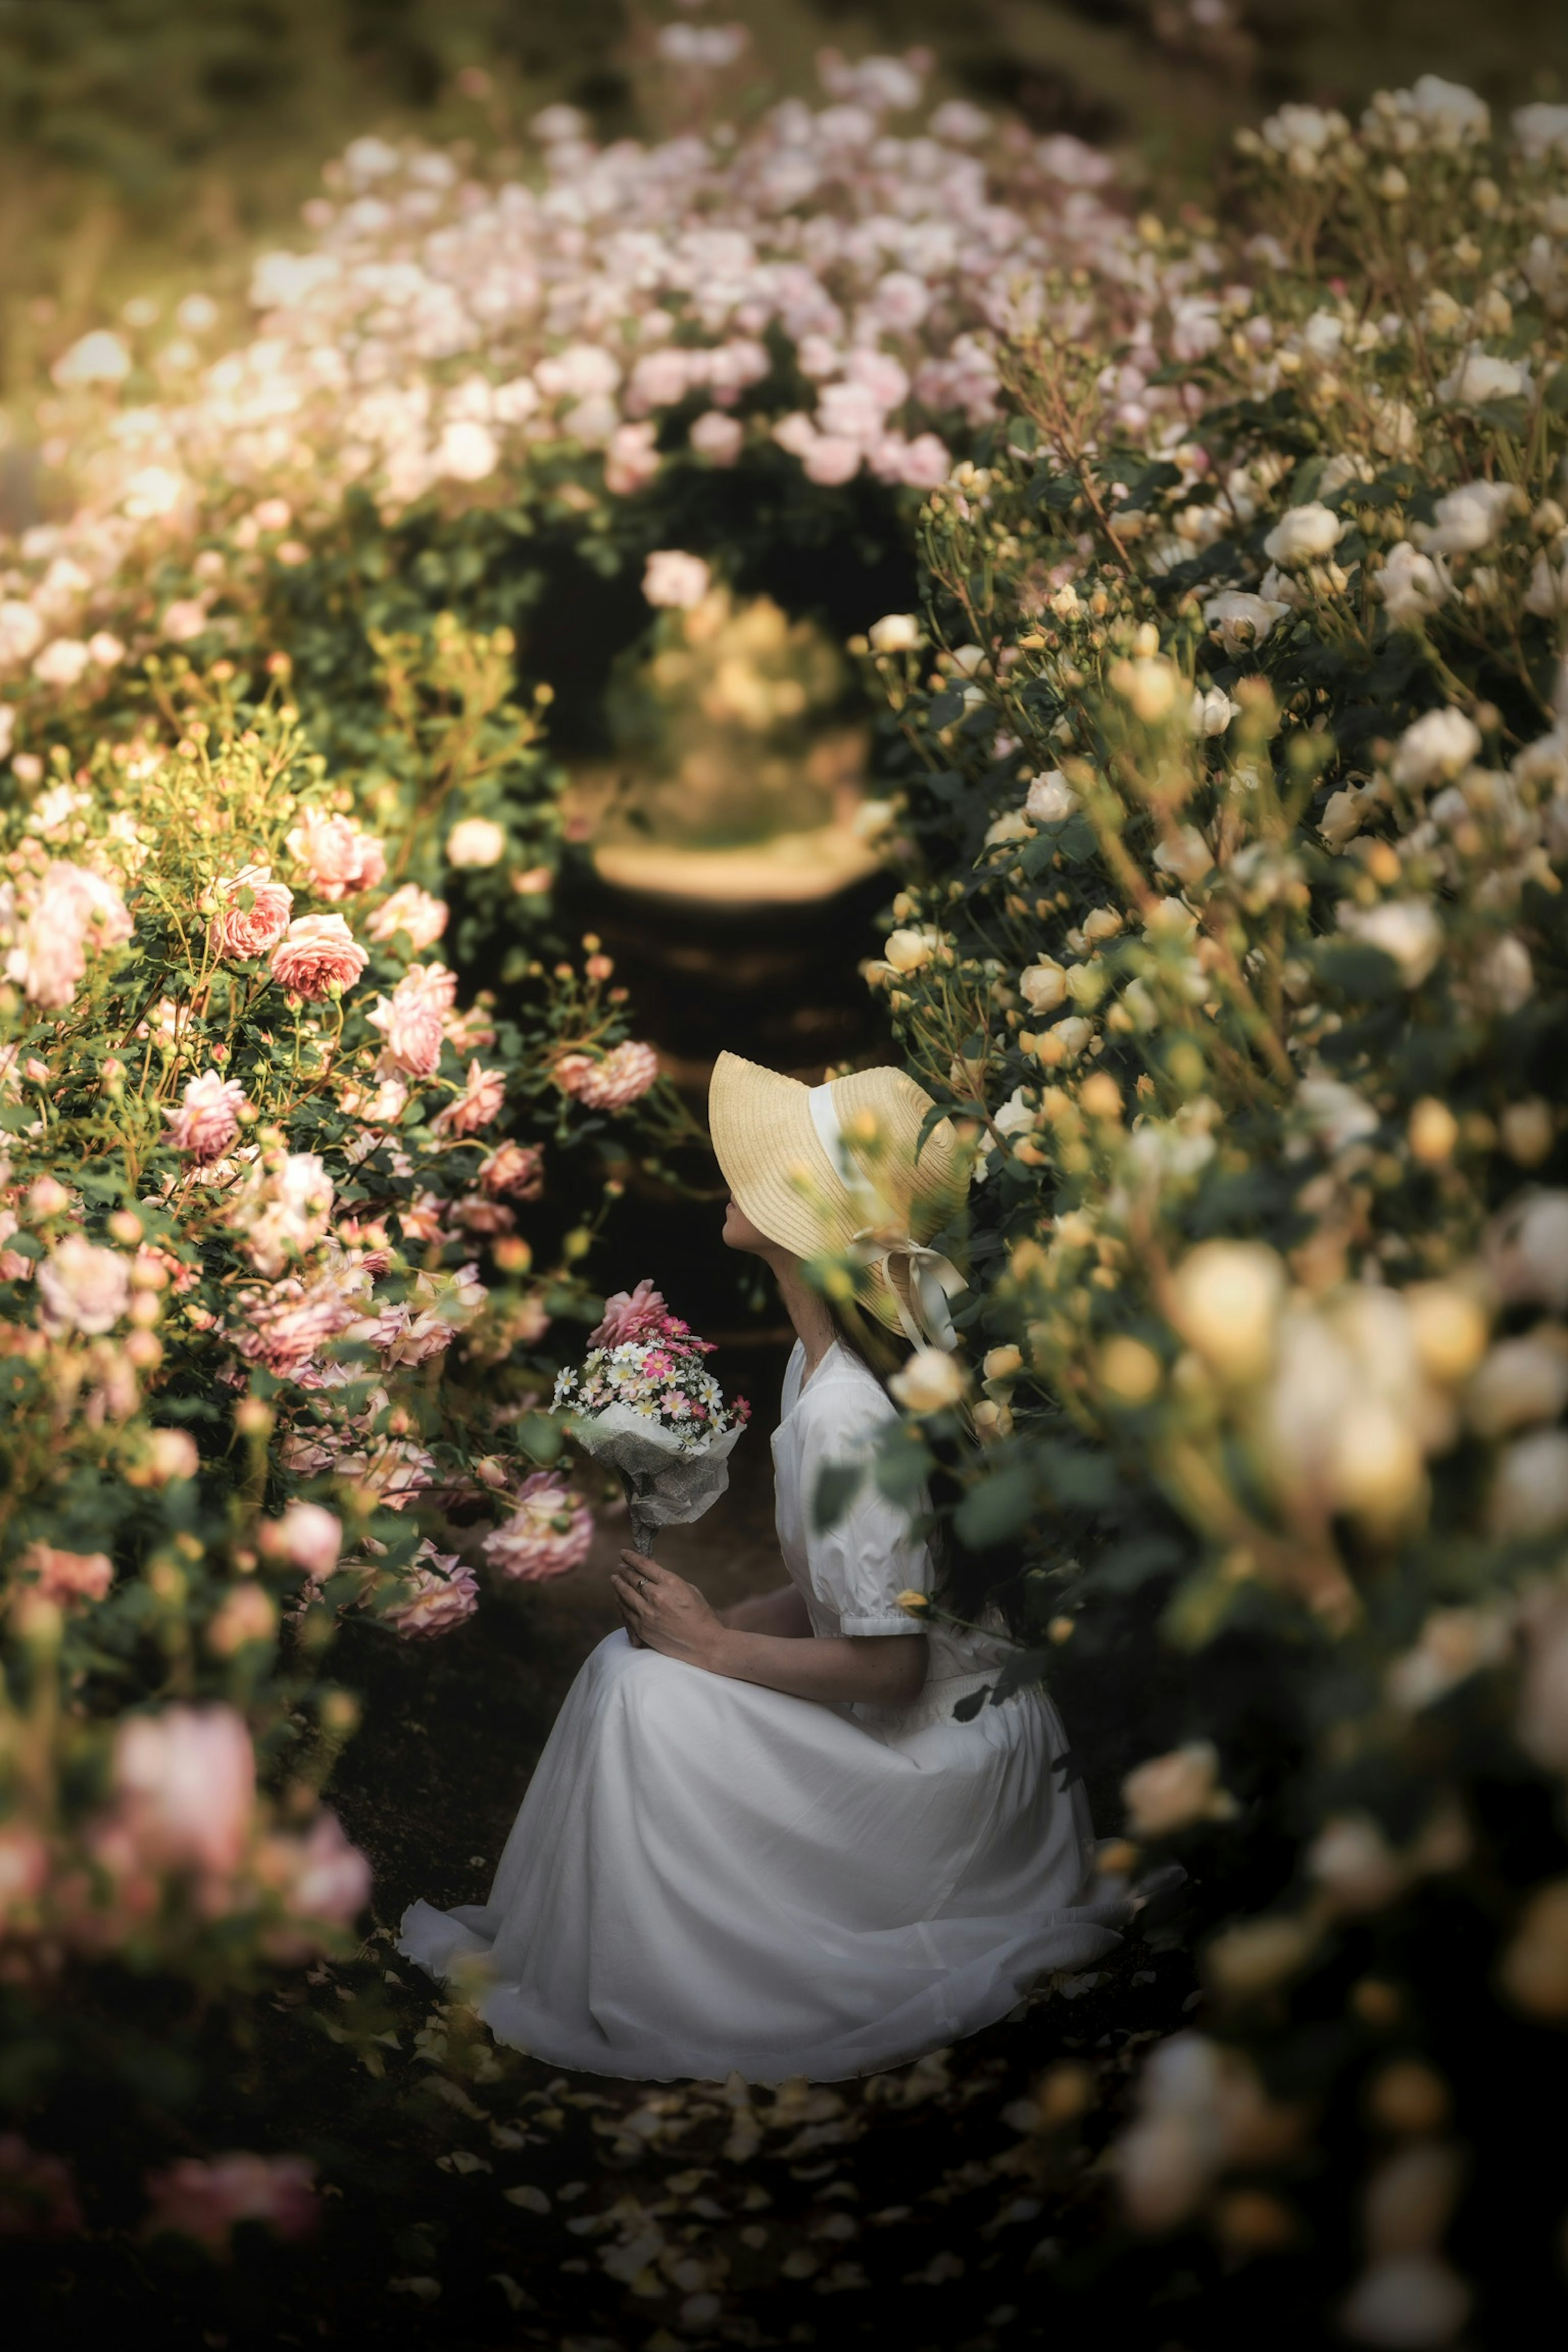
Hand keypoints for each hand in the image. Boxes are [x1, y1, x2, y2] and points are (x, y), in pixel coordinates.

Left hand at [610, 1551, 727, 1671]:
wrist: (704, 1644)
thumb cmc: (701, 1615)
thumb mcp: (689, 1589)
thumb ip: (668, 1580)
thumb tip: (651, 1569)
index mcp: (671, 1583)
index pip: (644, 1565)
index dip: (631, 1557)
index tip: (624, 1553)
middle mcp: (656, 1597)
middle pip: (632, 1578)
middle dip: (623, 1570)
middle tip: (619, 1567)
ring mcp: (647, 1614)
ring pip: (624, 1595)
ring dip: (618, 1585)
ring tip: (614, 1579)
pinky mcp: (642, 1629)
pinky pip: (625, 1612)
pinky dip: (620, 1603)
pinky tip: (619, 1598)